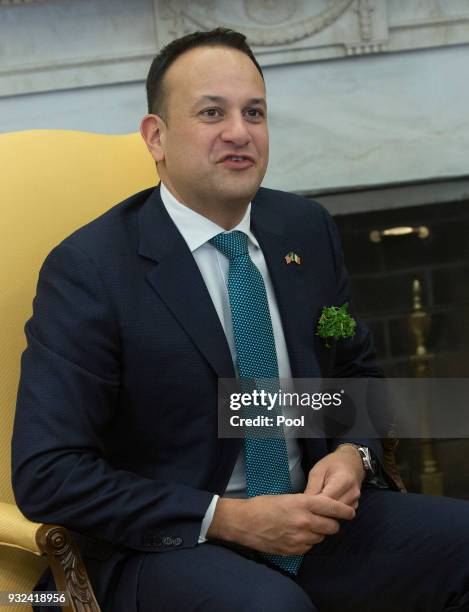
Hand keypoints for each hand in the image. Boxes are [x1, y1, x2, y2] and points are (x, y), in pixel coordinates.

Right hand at [207, 493, 354, 555]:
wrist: (244, 523)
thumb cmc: (263, 505)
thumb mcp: (287, 498)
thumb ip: (306, 504)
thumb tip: (321, 509)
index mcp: (303, 504)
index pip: (332, 508)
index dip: (344, 510)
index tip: (350, 512)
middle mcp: (304, 521)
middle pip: (331, 526)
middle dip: (332, 523)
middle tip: (327, 520)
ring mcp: (299, 538)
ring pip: (321, 538)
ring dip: (319, 533)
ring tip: (307, 526)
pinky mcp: (293, 550)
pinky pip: (309, 547)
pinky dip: (307, 542)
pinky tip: (297, 535)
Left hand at [304, 445, 364, 509]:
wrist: (351, 463)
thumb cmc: (332, 464)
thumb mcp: (318, 470)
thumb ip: (312, 487)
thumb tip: (305, 504)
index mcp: (343, 480)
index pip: (327, 501)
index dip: (314, 505)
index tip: (303, 505)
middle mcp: (352, 493)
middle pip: (333, 511)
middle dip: (318, 511)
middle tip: (307, 508)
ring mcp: (355, 501)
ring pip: (336, 515)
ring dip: (325, 513)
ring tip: (314, 507)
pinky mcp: (354, 507)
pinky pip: (340, 515)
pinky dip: (331, 514)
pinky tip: (324, 508)